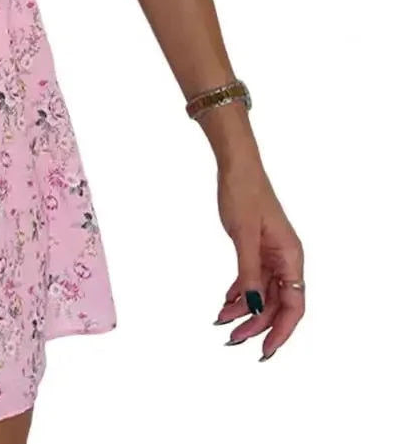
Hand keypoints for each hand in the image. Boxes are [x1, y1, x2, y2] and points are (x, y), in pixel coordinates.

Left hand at [214, 162, 304, 360]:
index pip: (294, 305)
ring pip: (262, 293)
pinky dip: (240, 292)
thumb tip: (254, 307)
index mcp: (291, 257)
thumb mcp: (244, 235)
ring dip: (245, 310)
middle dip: (256, 324)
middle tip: (233, 339)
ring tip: (222, 321)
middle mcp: (285, 259)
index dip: (282, 330)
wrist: (236, 168)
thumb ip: (249, 271)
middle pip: (276, 303)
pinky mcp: (257, 248)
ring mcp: (271, 254)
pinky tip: (227, 303)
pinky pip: (252, 278)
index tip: (265, 349)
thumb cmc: (244, 194)